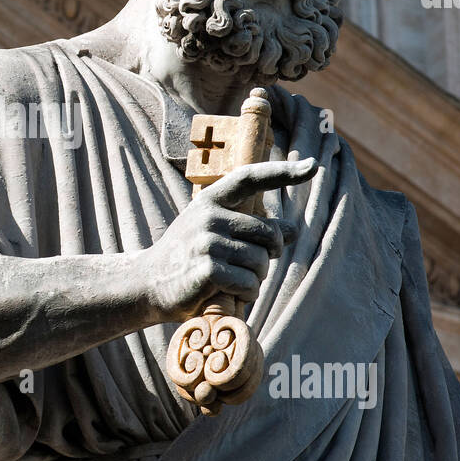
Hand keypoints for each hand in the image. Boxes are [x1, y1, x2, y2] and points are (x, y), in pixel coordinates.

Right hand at [138, 157, 316, 320]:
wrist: (146, 283)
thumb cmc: (187, 257)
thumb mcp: (213, 233)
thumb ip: (249, 229)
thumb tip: (291, 230)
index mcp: (210, 200)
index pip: (250, 178)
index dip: (282, 172)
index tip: (313, 166)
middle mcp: (208, 216)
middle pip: (268, 234)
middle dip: (268, 256)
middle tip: (249, 267)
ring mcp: (206, 241)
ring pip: (261, 262)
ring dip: (255, 279)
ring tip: (234, 282)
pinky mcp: (206, 269)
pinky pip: (249, 283)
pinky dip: (246, 295)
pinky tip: (229, 295)